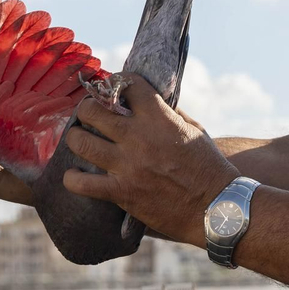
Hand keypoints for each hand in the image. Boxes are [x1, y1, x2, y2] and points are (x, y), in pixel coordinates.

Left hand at [62, 76, 238, 247]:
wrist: (216, 207)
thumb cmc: (208, 166)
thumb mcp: (195, 130)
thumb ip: (170, 112)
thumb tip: (151, 100)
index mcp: (160, 117)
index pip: (127, 84)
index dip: (116, 82)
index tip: (112, 88)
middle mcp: (139, 137)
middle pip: (93, 110)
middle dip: (87, 109)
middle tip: (89, 114)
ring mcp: (128, 165)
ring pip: (80, 142)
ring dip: (75, 137)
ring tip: (78, 139)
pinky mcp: (121, 192)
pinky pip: (81, 183)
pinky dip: (73, 178)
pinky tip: (76, 175)